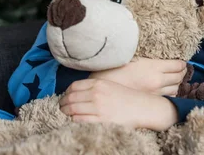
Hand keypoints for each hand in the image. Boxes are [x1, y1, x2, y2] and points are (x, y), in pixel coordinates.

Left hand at [59, 79, 177, 130]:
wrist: (142, 107)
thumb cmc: (125, 97)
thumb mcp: (109, 85)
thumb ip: (93, 86)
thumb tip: (75, 92)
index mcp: (98, 83)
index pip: (74, 87)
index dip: (66, 93)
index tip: (65, 97)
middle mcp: (97, 94)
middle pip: (71, 98)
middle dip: (63, 103)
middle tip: (61, 107)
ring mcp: (99, 107)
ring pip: (73, 109)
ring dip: (66, 112)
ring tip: (65, 114)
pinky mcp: (102, 120)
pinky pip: (80, 120)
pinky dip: (73, 120)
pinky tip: (74, 120)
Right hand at [89, 57, 186, 95]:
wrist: (104, 87)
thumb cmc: (114, 69)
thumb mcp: (132, 57)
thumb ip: (147, 59)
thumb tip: (155, 57)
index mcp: (154, 67)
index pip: (177, 66)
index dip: (182, 64)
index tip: (182, 62)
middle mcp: (157, 81)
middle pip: (179, 78)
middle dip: (182, 73)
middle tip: (181, 70)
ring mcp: (155, 93)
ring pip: (175, 89)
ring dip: (177, 84)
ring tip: (175, 80)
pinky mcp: (150, 101)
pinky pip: (168, 98)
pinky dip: (171, 93)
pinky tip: (167, 90)